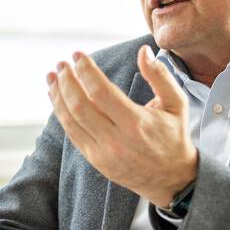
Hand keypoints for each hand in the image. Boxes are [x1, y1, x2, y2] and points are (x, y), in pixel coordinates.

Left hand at [47, 46, 197, 207]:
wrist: (171, 178)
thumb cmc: (174, 136)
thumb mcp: (177, 104)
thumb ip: (160, 76)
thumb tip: (143, 51)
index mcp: (137, 123)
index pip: (101, 91)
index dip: (86, 70)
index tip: (78, 55)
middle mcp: (117, 140)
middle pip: (79, 105)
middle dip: (66, 80)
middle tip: (62, 63)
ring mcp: (103, 153)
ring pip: (70, 120)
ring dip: (57, 96)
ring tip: (53, 76)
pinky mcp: (96, 160)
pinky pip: (72, 134)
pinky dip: (61, 114)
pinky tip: (57, 98)